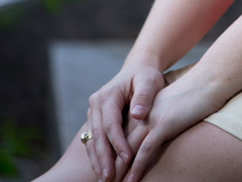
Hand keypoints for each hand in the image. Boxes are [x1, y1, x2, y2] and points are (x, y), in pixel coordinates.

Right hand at [83, 64, 165, 181]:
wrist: (137, 69)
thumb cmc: (146, 76)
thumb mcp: (149, 81)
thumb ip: (144, 96)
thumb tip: (137, 114)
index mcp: (108, 95)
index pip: (110, 123)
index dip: (118, 143)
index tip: (128, 159)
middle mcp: (96, 103)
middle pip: (97, 135)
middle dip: (103, 158)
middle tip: (110, 178)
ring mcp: (93, 112)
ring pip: (92, 140)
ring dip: (97, 161)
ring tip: (105, 179)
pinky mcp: (95, 120)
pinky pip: (93, 140)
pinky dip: (97, 156)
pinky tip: (102, 170)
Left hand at [114, 70, 224, 181]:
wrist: (206, 82)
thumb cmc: (190, 98)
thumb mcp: (167, 110)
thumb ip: (155, 122)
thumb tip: (149, 141)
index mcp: (139, 111)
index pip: (118, 136)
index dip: (109, 154)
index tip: (103, 169)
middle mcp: (141, 116)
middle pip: (118, 144)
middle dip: (109, 165)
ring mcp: (151, 120)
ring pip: (128, 150)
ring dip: (118, 170)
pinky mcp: (163, 124)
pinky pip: (146, 150)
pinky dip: (137, 168)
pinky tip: (132, 180)